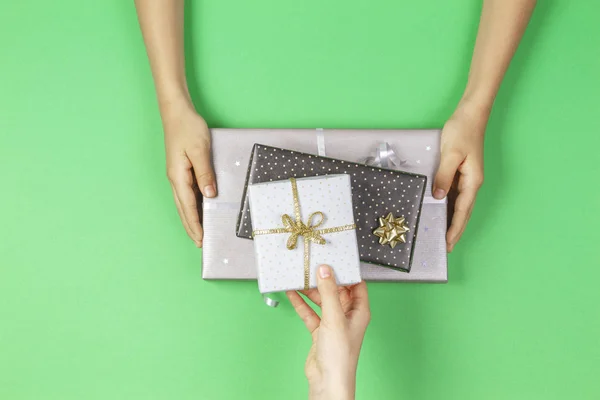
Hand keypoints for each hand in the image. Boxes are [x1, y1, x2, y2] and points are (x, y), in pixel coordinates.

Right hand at [162, 103, 215, 246]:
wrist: (176, 112)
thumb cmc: (188, 128)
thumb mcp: (200, 150)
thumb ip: (204, 173)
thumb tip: (209, 195)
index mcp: (178, 176)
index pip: (187, 206)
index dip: (194, 224)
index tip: (200, 240)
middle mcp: (175, 178)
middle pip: (182, 209)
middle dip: (190, 227)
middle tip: (200, 244)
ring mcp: (177, 174)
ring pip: (184, 202)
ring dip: (191, 217)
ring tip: (199, 232)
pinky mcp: (181, 169)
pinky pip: (187, 193)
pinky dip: (192, 205)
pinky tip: (199, 209)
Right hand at [287, 265, 370, 399]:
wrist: (328, 380)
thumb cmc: (340, 355)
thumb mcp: (334, 317)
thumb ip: (329, 292)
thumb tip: (325, 270)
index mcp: (359, 311)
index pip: (355, 284)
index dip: (345, 272)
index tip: (333, 260)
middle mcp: (347, 315)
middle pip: (336, 290)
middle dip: (324, 279)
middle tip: (311, 266)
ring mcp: (332, 323)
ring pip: (321, 300)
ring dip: (310, 291)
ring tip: (299, 278)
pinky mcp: (320, 331)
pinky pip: (310, 312)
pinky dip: (301, 304)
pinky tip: (292, 294)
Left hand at [433, 101, 487, 251]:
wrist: (470, 115)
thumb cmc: (462, 132)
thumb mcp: (450, 154)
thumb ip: (444, 176)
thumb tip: (438, 197)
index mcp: (472, 181)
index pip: (463, 211)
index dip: (455, 228)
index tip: (448, 243)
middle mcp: (472, 183)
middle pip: (463, 212)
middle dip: (455, 230)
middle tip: (445, 248)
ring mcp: (467, 179)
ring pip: (459, 205)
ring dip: (452, 220)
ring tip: (442, 236)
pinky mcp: (461, 174)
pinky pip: (454, 195)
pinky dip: (449, 207)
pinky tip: (441, 213)